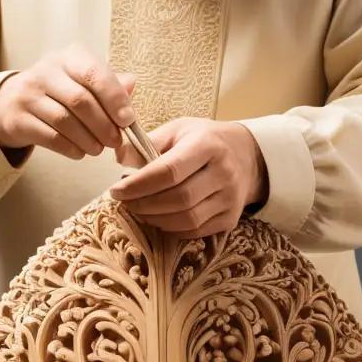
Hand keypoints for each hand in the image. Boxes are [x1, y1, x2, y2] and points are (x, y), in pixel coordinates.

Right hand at [0, 42, 136, 160]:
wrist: (10, 102)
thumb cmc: (59, 90)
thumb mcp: (82, 79)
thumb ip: (109, 83)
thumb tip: (131, 84)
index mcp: (68, 58)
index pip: (94, 73)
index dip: (114, 98)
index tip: (128, 120)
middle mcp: (46, 72)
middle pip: (80, 100)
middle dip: (103, 125)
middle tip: (115, 141)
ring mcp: (28, 95)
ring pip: (64, 120)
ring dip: (88, 139)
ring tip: (99, 149)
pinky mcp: (18, 119)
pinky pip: (50, 137)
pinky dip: (70, 148)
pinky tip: (80, 152)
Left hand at [108, 116, 268, 238]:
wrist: (245, 154)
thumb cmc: (203, 139)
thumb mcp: (178, 130)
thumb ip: (148, 142)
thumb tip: (119, 158)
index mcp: (207, 145)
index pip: (169, 171)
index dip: (139, 184)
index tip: (116, 190)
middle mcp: (223, 172)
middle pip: (178, 198)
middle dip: (144, 204)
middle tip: (124, 202)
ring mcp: (230, 198)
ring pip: (187, 219)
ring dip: (155, 219)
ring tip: (139, 209)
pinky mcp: (231, 218)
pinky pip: (195, 231)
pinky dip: (171, 228)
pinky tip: (158, 217)